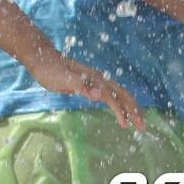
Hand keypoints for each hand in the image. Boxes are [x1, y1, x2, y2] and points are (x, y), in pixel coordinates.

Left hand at [30, 52, 146, 129]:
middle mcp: (97, 78)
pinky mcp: (89, 83)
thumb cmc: (50, 69)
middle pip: (122, 94)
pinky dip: (117, 103)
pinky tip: (118, 111)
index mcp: (95, 79)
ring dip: (127, 107)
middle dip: (133, 109)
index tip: (127, 125)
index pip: (114, 96)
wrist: (40, 57)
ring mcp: (94, 80)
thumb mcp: (64, 78)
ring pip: (117, 94)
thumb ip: (81, 85)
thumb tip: (99, 95)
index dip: (121, 110)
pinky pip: (109, 94)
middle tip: (143, 126)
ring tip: (134, 122)